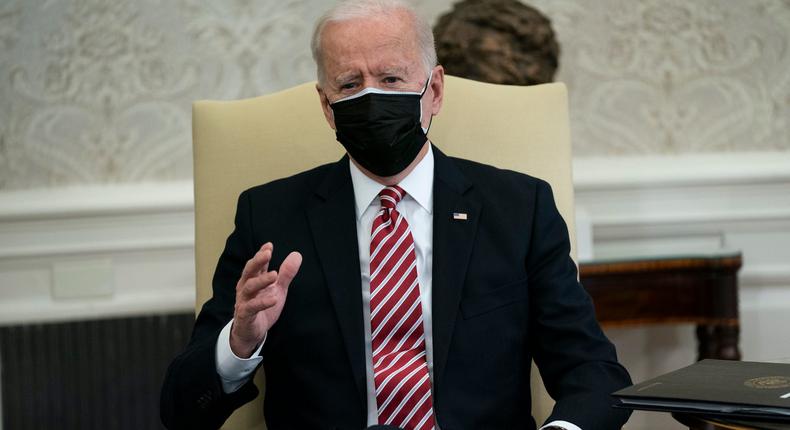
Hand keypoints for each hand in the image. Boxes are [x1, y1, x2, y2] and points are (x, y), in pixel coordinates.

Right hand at [229, 242, 301, 357]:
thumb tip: (297, 255)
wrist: (250, 333)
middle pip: (249, 271)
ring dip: (262, 280)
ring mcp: (243, 301)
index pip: (256, 264)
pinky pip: (252, 307)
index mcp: (252, 280)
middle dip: (258, 261)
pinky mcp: (245, 315)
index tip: (269, 245)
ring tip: (274, 275)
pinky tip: (274, 299)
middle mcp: (245, 288)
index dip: (261, 254)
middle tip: (267, 253)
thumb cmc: (262, 307)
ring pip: (249, 287)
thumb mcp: (277, 289)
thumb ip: (286, 274)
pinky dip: (262, 302)